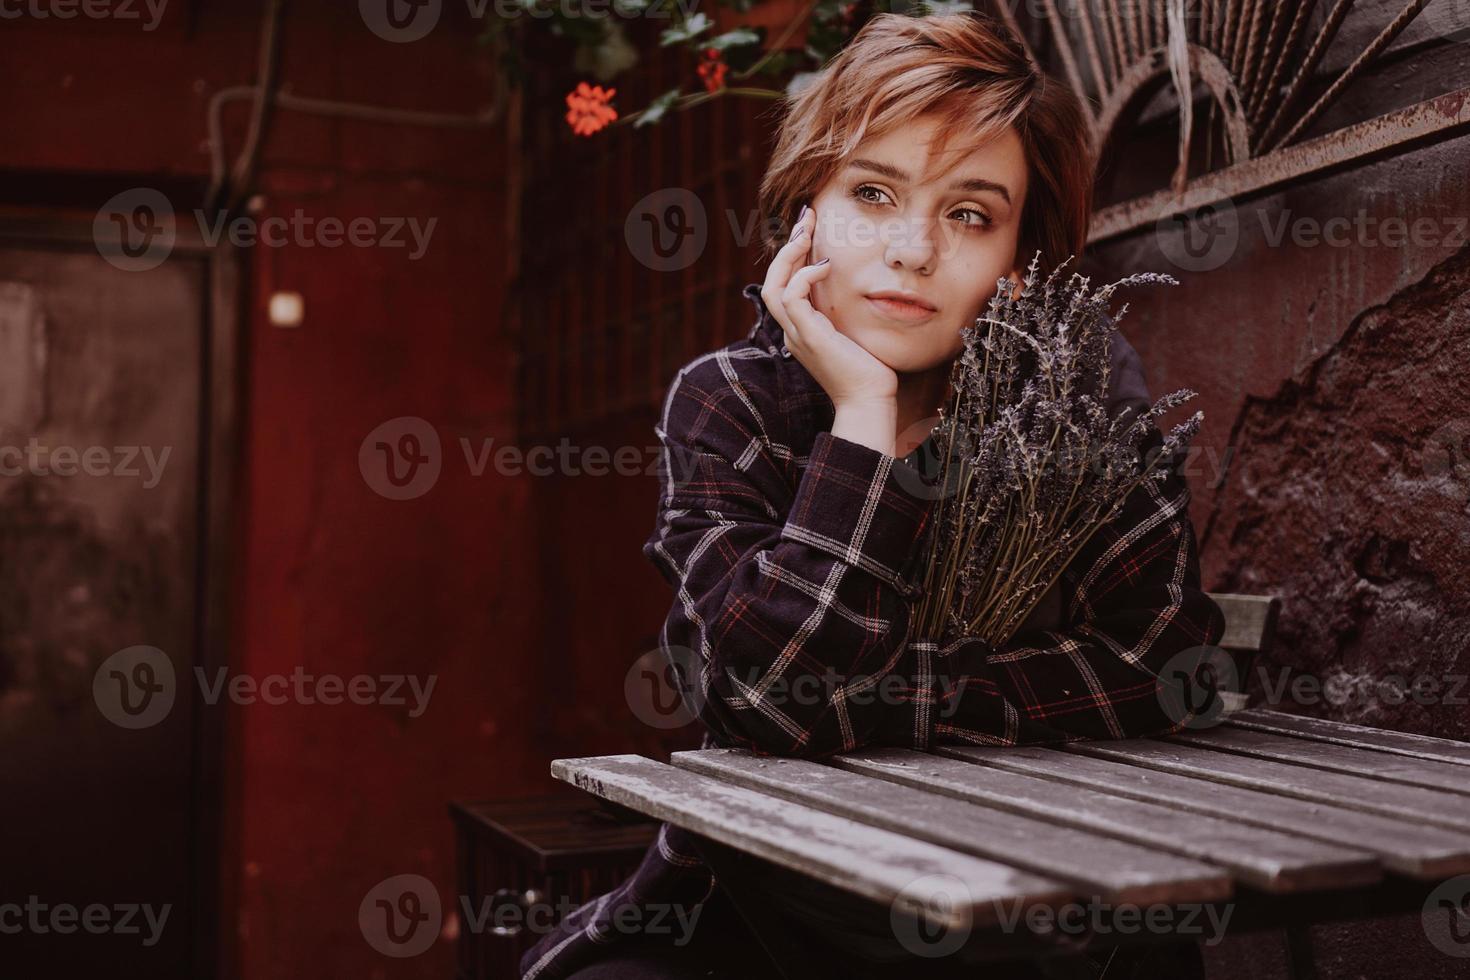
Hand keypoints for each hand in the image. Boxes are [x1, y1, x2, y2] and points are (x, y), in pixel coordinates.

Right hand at [761, 204, 898, 410]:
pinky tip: (826, 267)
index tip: (810, 228)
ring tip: (808, 233)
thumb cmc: (870, 370)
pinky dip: (804, 277)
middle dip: (787, 247)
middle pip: (772, 282)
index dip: (793, 256)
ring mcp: (797, 335)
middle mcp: (793, 332)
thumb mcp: (855, 332)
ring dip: (789, 256)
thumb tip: (857, 285)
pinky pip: (791, 298)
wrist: (870, 400)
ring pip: (773, 287)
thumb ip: (846, 312)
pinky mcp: (808, 337)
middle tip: (806, 218)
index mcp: (801, 330)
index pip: (784, 286)